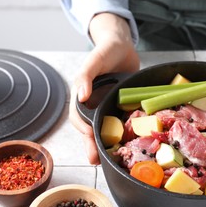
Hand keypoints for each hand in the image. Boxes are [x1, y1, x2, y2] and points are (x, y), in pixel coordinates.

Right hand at [69, 13, 139, 164]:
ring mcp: (106, 107)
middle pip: (88, 128)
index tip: (90, 138)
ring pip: (102, 128)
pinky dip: (121, 134)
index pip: (78, 117)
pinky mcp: (119, 108)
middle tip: (96, 160)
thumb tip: (80, 96)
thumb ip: (86, 76)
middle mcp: (93, 104)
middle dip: (91, 145)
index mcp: (82, 96)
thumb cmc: (106, 50)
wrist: (123, 46)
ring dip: (104, 144)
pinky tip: (126, 144)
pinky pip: (119, 123)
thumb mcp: (95, 60)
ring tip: (107, 159)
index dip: (83, 130)